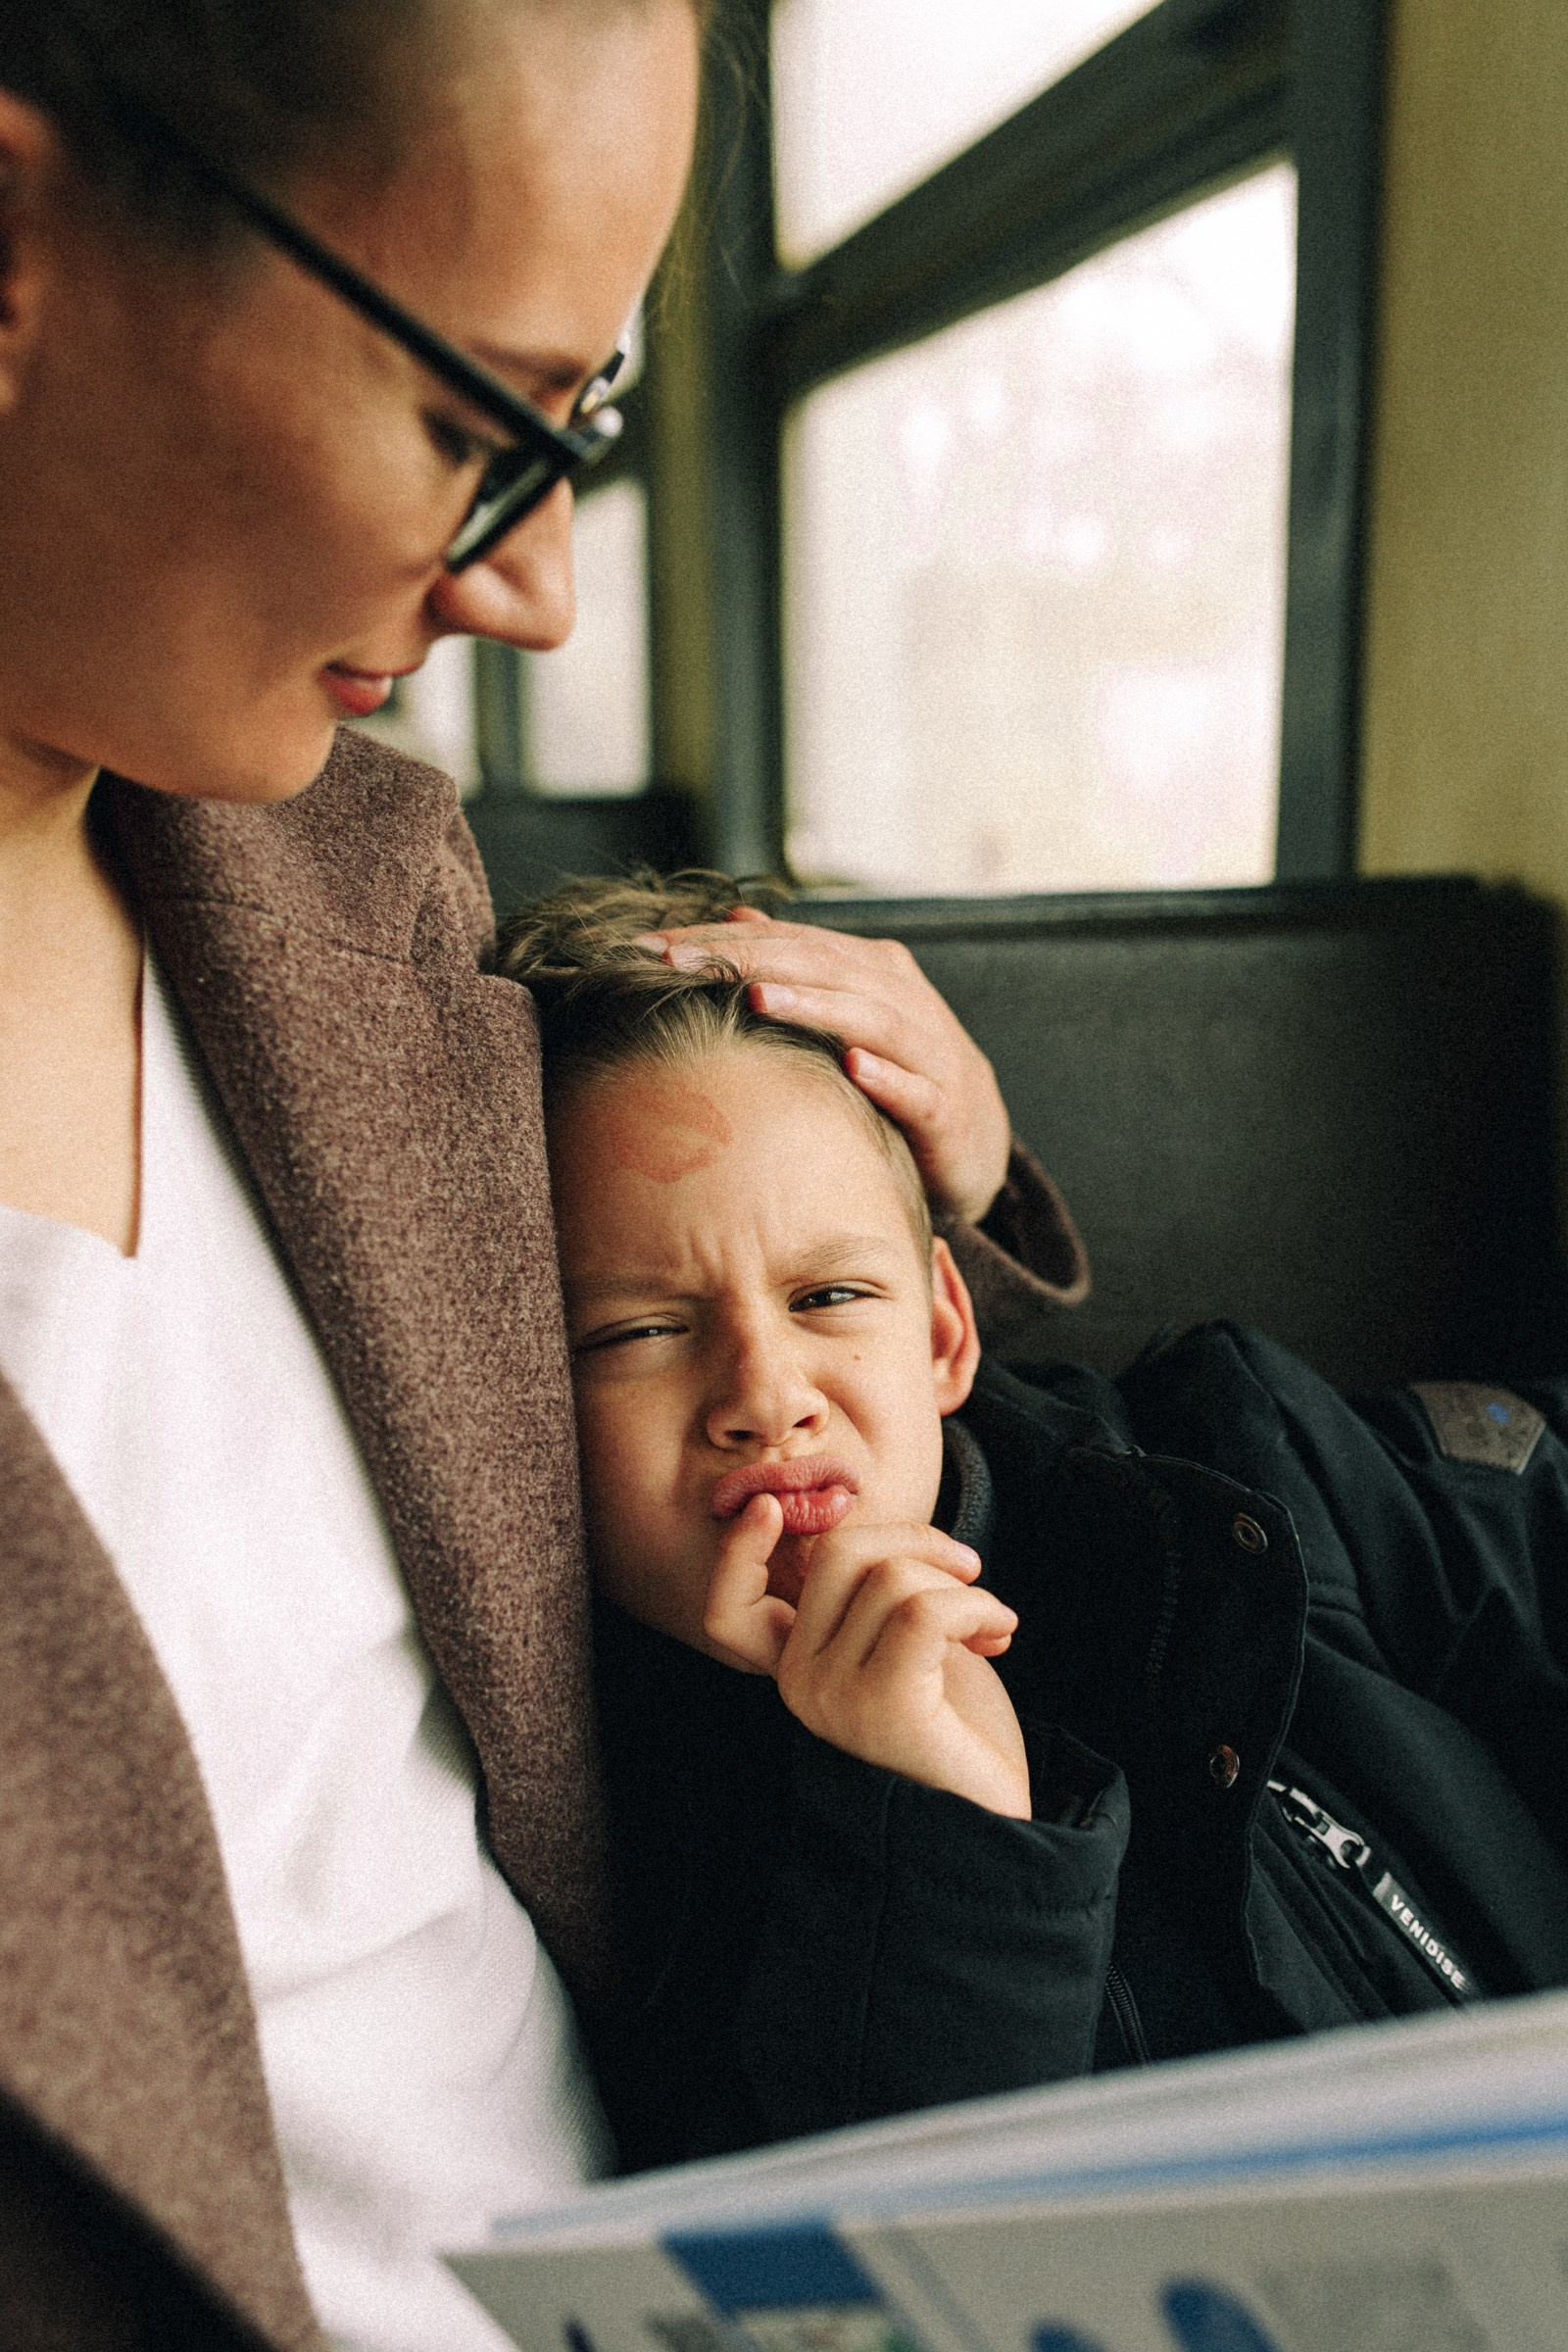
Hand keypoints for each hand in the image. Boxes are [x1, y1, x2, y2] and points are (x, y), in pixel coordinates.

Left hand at [639, 907, 1011, 1223]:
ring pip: (870, 1018)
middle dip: (748, 960)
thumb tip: (738, 916)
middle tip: (679, 960)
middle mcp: (902, 999)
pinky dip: (886, 1076)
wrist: (974, 1141)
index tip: (651, 945)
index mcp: (871, 971)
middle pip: (823, 966)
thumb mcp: (847, 1013)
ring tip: (756, 999)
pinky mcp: (947, 1111)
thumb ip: (798, 966)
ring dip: (814, 1005)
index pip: (790, 942)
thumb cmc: (897, 1073)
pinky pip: (916, 1090)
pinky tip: (852, 1067)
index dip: (722, 940)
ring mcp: (929, 1053)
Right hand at [703, 1496, 1030, 1818]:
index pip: (728, 1611)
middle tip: (969, 1569)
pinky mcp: (883, 1706)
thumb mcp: (902, 1644)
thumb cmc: (953, 1726)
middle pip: (838, 1555)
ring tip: (992, 1625)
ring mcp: (834, 1696)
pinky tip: (1001, 1635)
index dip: (737, 1552)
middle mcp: (798, 1684)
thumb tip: (873, 1523)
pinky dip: (978, 1608)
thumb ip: (874, 1594)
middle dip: (916, 1540)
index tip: (769, 1506)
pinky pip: (925, 1611)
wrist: (993, 1815)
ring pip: (891, 1577)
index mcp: (791, 1668)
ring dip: (963, 1587)